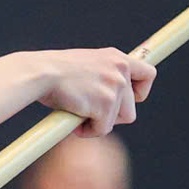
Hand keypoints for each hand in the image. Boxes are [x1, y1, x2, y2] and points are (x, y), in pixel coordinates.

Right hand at [35, 48, 154, 136]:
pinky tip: (74, 123)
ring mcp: (115, 87)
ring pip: (121, 119)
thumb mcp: (86, 65)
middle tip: (92, 114)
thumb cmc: (53, 72)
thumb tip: (106, 97)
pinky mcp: (105, 104)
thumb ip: (102, 75)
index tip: (129, 99)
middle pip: (133, 105)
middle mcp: (120, 70)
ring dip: (101, 123)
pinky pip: (103, 129)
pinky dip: (89, 131)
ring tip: (81, 118)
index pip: (148, 73)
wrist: (40, 73)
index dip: (140, 90)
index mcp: (116, 58)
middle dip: (114, 115)